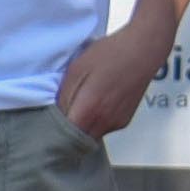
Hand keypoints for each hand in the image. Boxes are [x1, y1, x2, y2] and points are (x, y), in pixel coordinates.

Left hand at [56, 24, 171, 139]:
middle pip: (79, 140)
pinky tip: (96, 101)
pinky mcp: (125, 120)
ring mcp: (117, 123)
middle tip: (59, 116)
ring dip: (82, 126)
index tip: (46, 126)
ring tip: (80, 104)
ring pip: (92, 134)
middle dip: (67, 133)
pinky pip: (104, 127)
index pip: (65, 139)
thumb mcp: (76, 70)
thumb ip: (64, 97)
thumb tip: (56, 114)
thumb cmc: (109, 55)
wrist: (143, 50)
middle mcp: (105, 123)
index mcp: (89, 111)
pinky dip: (95, 121)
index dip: (54, 134)